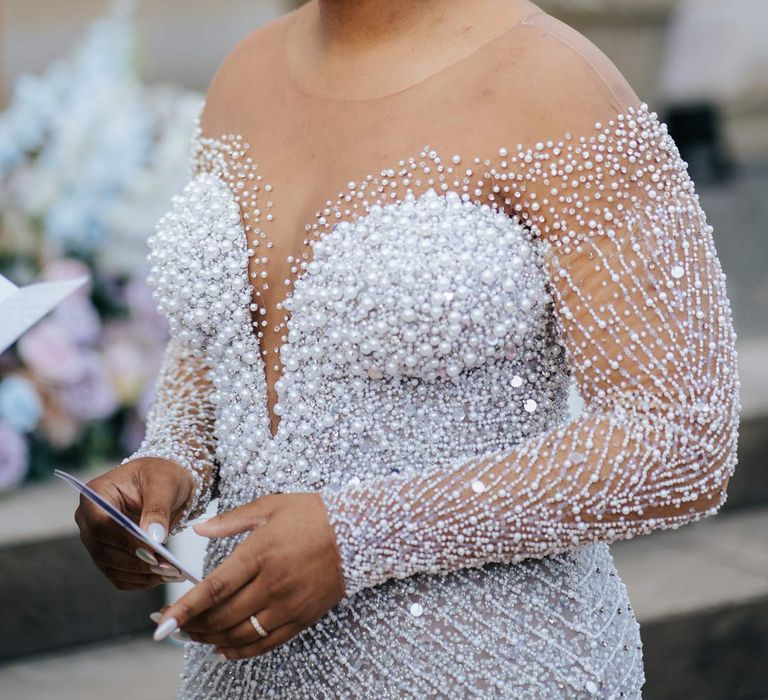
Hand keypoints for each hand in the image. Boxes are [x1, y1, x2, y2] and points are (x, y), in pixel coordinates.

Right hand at [74, 457, 193, 589]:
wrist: (165, 483)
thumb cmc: (162, 475)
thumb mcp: (164, 484)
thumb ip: (157, 509)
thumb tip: (153, 538)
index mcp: (96, 494)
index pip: (102, 524)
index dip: (126, 541)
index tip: (153, 552)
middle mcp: (89, 519)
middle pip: (104, 550)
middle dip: (138, 562)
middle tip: (169, 568)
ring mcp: (96, 540)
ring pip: (111, 567)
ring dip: (141, 575)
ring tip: (172, 573)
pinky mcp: (108, 554)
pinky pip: (118, 575)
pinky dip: (140, 580)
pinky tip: (162, 576)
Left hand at [152, 492, 345, 659]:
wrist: (360, 532)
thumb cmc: (314, 514)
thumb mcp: (271, 506)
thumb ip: (231, 521)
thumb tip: (198, 529)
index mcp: (260, 553)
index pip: (214, 589)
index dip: (185, 609)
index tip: (161, 622)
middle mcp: (272, 584)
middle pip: (222, 617)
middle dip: (192, 626)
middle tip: (172, 625)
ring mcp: (288, 605)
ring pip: (240, 634)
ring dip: (211, 638)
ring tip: (194, 634)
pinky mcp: (302, 618)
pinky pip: (265, 644)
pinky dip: (240, 651)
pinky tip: (224, 648)